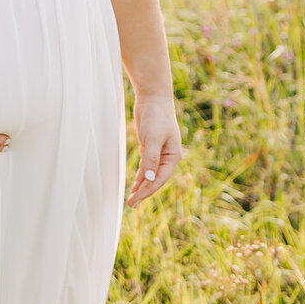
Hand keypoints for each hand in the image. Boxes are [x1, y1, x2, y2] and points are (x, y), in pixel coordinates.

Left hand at [127, 91, 181, 208]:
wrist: (153, 98)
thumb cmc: (156, 116)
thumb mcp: (153, 138)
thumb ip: (151, 159)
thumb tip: (148, 179)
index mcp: (173, 157)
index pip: (159, 179)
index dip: (148, 190)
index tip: (136, 199)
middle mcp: (167, 158)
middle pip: (155, 180)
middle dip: (144, 192)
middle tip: (131, 205)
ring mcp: (159, 154)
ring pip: (149, 175)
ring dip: (141, 187)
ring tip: (132, 201)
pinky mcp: (150, 148)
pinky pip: (145, 167)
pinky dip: (140, 177)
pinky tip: (135, 186)